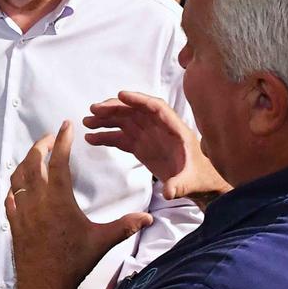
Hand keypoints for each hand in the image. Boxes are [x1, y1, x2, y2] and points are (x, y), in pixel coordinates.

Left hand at [4, 121, 152, 288]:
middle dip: (40, 146)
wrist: (44, 286)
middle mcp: (37, 201)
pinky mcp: (14, 224)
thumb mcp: (102, 242)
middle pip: (33, 163)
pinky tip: (19, 187)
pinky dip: (14, 187)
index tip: (65, 125)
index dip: (62, 141)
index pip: (58, 161)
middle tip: (49, 137)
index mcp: (59, 200)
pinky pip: (10, 198)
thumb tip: (148, 218)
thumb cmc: (73, 263)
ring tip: (34, 157)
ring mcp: (22, 212)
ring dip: (25, 162)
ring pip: (18, 178)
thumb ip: (125, 226)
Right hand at [83, 91, 228, 202]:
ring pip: (125, 122)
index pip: (156, 108)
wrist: (199, 185)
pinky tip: (91, 138)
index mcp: (175, 129)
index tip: (120, 95)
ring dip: (106, 120)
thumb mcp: (191, 183)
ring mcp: (149, 137)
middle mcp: (159, 128)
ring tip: (87, 122)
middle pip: (135, 111)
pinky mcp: (141, 147)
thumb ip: (180, 185)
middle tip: (94, 110)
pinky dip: (106, 136)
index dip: (138, 100)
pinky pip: (121, 138)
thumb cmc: (200, 179)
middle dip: (115, 108)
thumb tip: (169, 192)